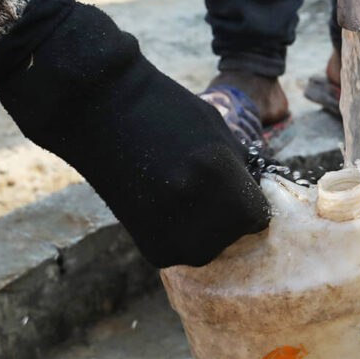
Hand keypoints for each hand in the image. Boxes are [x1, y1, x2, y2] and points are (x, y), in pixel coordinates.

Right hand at [0, 0, 269, 267]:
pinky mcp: (151, 249)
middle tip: (197, 183)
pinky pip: (181, 250)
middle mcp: (201, 214)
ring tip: (178, 192)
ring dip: (203, 226)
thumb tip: (255, 198)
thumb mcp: (219, 134)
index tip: (230, 183)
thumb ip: (240, 171)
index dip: (246, 196)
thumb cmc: (166, 112)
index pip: (258, 215)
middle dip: (226, 212)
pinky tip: (162, 203)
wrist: (101, 109)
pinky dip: (178, 232)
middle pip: (235, 233)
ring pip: (209, 247)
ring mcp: (174, 235)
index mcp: (222, 180)